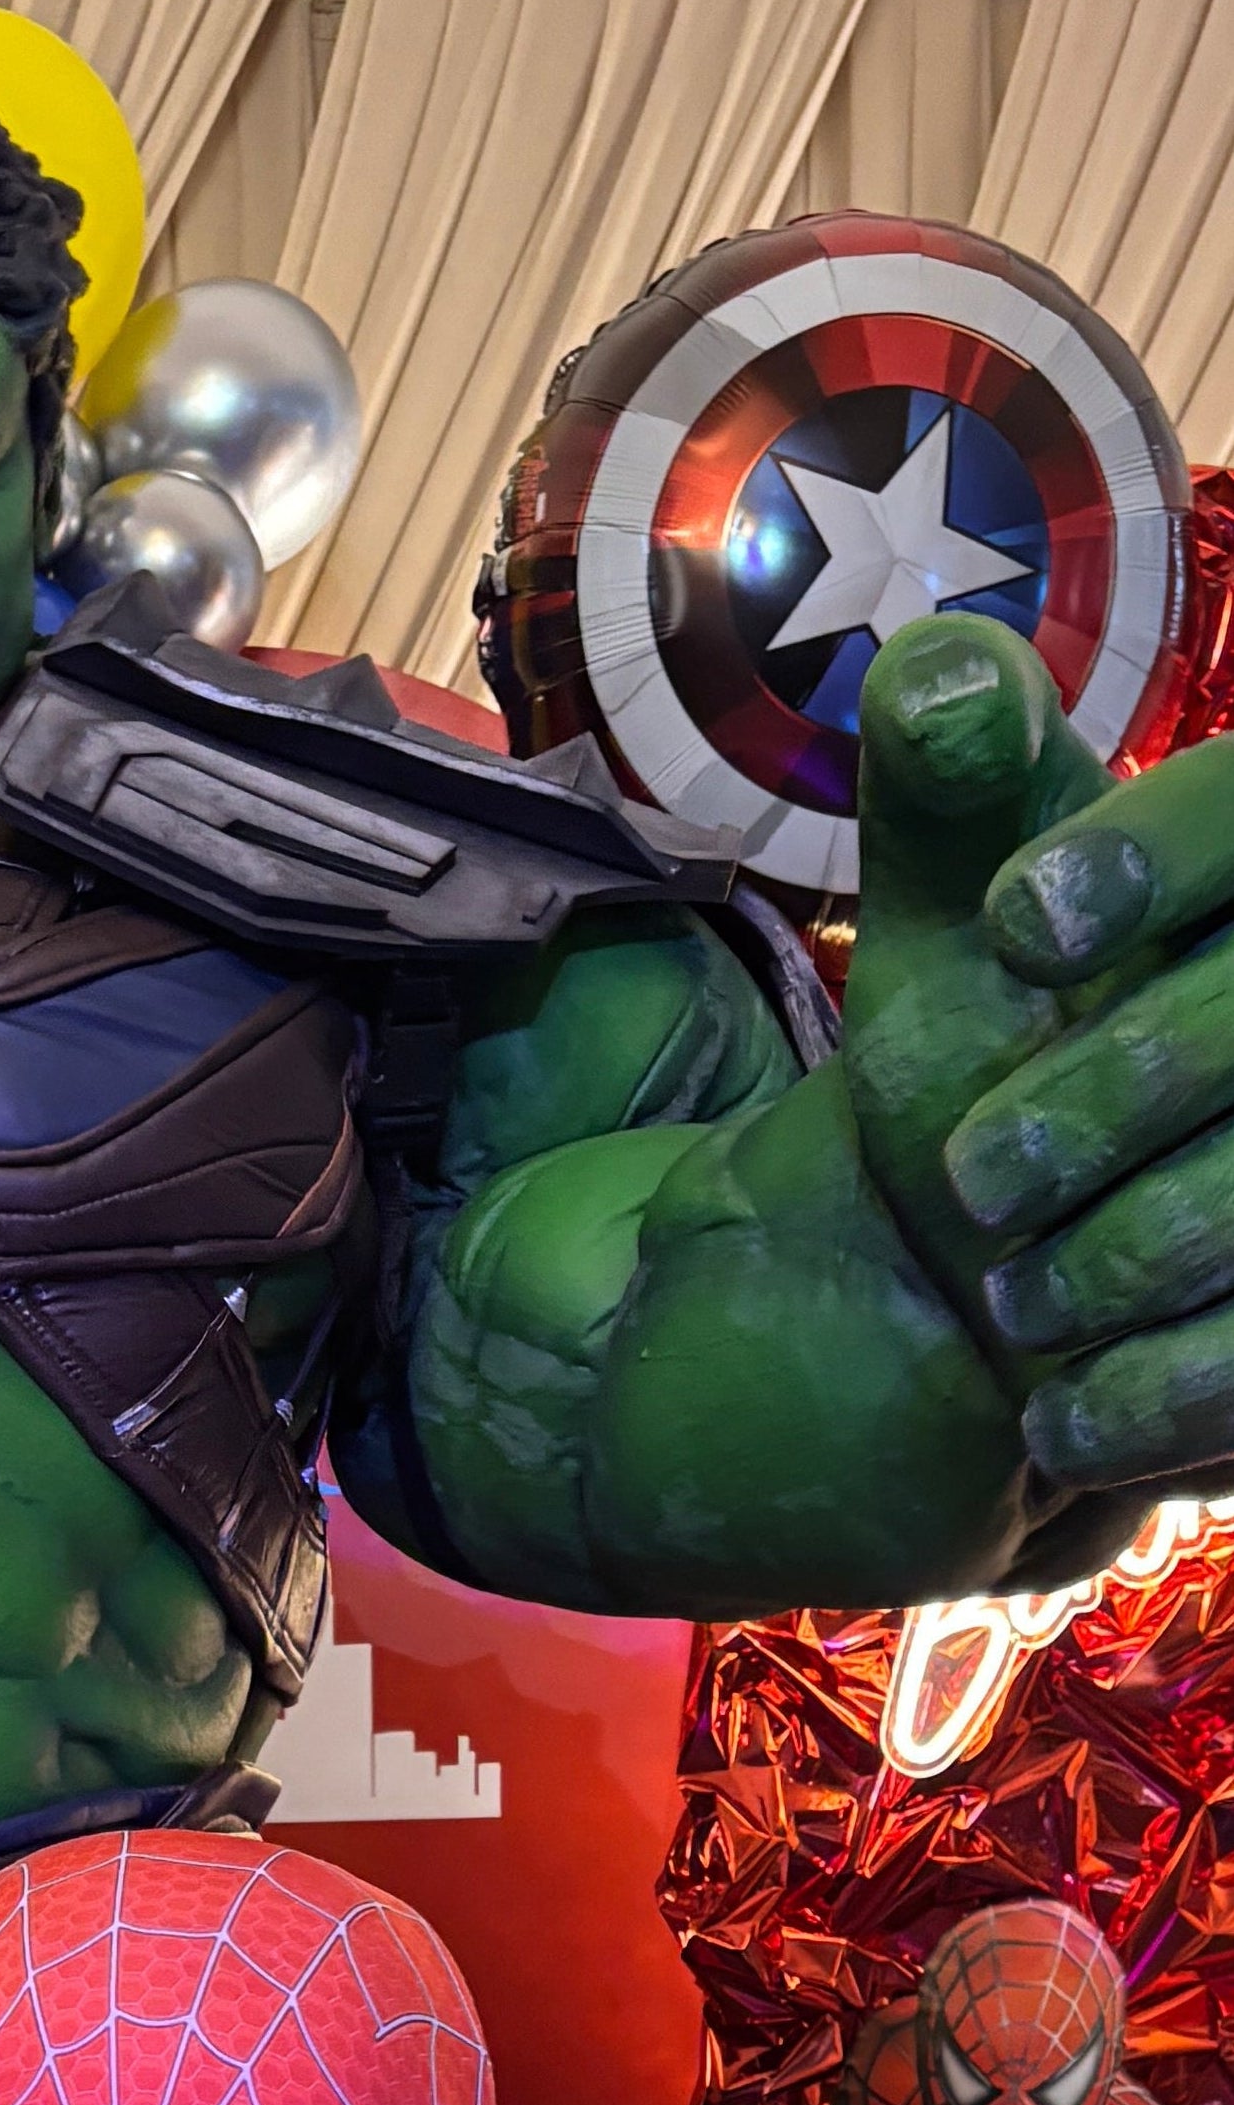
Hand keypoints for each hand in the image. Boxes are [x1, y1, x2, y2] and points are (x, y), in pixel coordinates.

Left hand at [844, 615, 1233, 1504]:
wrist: (1046, 1260)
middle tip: (972, 1181)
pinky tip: (1059, 1423)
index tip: (1019, 922)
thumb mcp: (959, 921)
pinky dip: (1164, 1394)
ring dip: (1128, 1259)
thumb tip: (940, 682)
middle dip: (1109, 1096)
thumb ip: (952, 794)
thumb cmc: (1021, 1044)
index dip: (1159, 854)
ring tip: (1013, 1306)